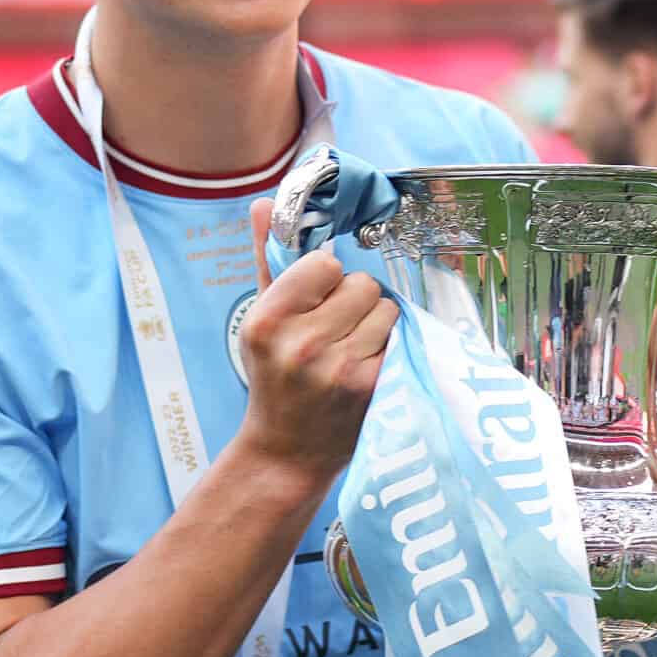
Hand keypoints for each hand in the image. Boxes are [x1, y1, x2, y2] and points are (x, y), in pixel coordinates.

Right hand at [235, 198, 398, 489]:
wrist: (286, 453)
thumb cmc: (273, 380)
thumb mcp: (258, 320)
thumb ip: (266, 258)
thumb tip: (264, 202)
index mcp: (268, 321)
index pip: (324, 264)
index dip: (325, 280)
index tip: (315, 302)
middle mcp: (303, 344)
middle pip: (362, 283)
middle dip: (353, 301)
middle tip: (335, 329)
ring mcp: (340, 367)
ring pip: (386, 308)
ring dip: (375, 322)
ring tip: (351, 347)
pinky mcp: (372, 387)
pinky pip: (398, 337)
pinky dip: (387, 346)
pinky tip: (365, 365)